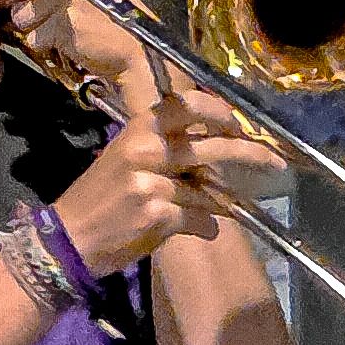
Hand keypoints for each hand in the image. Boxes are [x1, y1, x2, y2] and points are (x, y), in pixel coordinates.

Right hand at [52, 78, 281, 270]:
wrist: (70, 238)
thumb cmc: (101, 199)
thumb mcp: (126, 159)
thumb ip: (166, 150)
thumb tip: (213, 151)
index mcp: (139, 129)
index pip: (187, 106)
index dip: (220, 112)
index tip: (239, 124)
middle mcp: (147, 149)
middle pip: (213, 146)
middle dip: (251, 153)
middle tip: (274, 162)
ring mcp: (154, 182)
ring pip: (208, 192)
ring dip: (216, 205)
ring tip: (207, 213)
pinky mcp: (160, 214)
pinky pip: (201, 220)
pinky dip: (204, 229)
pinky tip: (195, 231)